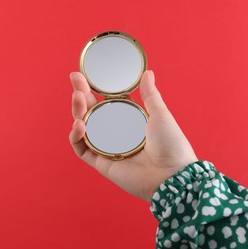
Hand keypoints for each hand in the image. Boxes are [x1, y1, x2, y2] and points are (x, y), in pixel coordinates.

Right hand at [69, 70, 197, 201]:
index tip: (85, 75)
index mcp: (130, 120)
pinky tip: (79, 124)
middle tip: (75, 79)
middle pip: (92, 112)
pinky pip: (82, 149)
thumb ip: (150, 95)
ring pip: (84, 128)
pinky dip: (76, 137)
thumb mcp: (160, 114)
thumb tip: (147, 73)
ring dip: (77, 111)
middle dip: (81, 95)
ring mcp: (107, 147)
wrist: (172, 175)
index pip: (107, 102)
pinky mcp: (102, 163)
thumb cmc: (171, 145)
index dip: (95, 89)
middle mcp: (116, 133)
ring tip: (78, 97)